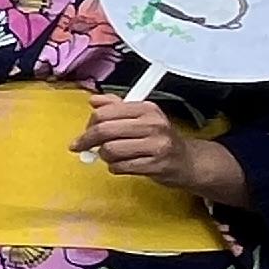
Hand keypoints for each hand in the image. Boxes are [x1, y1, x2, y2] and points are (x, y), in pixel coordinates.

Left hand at [76, 94, 244, 202]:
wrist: (187, 161)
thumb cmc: (159, 139)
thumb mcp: (140, 117)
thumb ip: (116, 107)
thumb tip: (94, 101)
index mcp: (146, 109)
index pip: (105, 112)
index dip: (88, 124)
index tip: (83, 132)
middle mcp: (153, 124)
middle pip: (104, 130)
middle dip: (87, 140)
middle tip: (81, 147)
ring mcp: (156, 145)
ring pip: (110, 150)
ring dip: (104, 156)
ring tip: (111, 156)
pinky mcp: (156, 165)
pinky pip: (120, 167)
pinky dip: (115, 168)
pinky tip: (121, 165)